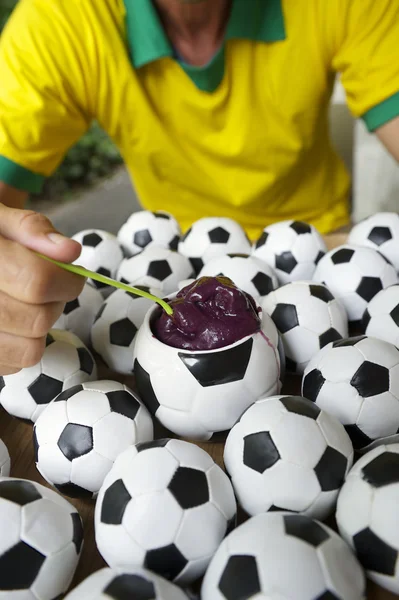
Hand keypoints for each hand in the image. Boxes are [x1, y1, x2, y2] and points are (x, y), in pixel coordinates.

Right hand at [0, 203, 84, 375]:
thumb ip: (31, 228)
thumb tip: (69, 251)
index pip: (36, 281)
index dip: (67, 279)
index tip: (72, 273)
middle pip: (36, 319)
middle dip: (55, 303)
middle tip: (48, 288)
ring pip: (30, 350)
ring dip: (40, 328)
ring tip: (27, 305)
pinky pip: (15, 364)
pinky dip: (23, 345)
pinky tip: (10, 322)